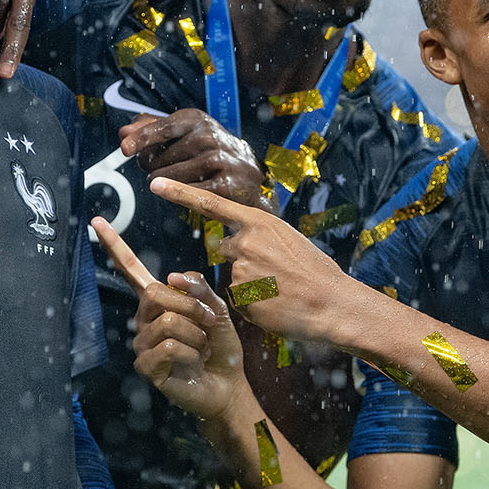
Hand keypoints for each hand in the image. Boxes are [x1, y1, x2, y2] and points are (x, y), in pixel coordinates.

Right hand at [91, 216, 245, 421]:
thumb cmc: (220, 346)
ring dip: (196, 334)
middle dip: (192, 307)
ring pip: (167, 322)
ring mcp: (142, 343)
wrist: (227, 384)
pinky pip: (169, 347)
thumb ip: (198, 289)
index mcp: (157, 301)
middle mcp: (143, 319)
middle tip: (211, 324)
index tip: (97, 221)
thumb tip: (171, 276)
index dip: (115, 246)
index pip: (132, 270)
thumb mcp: (216, 310)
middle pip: (157, 294)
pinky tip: (193, 363)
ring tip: (201, 348)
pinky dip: (191, 353)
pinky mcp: (146, 366)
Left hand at [120, 109, 269, 208]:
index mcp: (196, 120)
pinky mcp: (223, 185)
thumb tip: (124, 132)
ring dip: (162, 184)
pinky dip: (176, 195)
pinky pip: (185, 195)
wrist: (247, 171)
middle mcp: (208, 137)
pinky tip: (181, 191)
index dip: (141, 138)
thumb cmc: (210, 149)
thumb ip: (152, 128)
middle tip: (157, 169)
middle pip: (159, 159)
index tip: (125, 148)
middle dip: (151, 167)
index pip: (163, 128)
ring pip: (168, 179)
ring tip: (171, 181)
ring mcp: (217, 161)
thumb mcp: (184, 131)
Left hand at [147, 178, 355, 343]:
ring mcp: (240, 268)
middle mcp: (245, 241)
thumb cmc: (316, 273)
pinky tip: (275, 304)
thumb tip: (235, 240)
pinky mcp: (239, 295)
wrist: (332, 303)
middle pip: (227, 248)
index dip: (181, 194)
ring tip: (281, 290)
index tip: (156, 185)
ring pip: (233, 275)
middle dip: (245, 260)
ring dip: (251, 284)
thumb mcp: (289, 240)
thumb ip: (259, 236)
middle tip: (278, 274)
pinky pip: (238, 298)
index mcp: (258, 222)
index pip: (211, 203)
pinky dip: (253, 303)